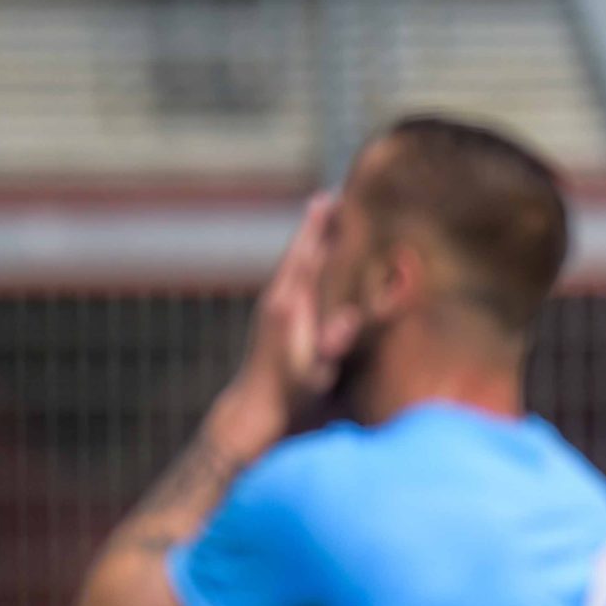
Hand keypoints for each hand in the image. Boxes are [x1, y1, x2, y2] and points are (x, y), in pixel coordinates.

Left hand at [227, 194, 361, 429]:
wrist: (255, 409)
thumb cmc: (292, 395)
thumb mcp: (316, 372)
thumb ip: (332, 345)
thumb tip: (351, 318)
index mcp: (290, 308)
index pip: (310, 259)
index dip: (324, 232)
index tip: (336, 204)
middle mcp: (279, 299)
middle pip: (299, 251)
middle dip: (315, 225)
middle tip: (330, 197)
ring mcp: (273, 306)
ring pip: (293, 261)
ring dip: (308, 238)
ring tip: (321, 215)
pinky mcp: (273, 315)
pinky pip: (292, 275)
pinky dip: (304, 257)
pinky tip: (310, 256)